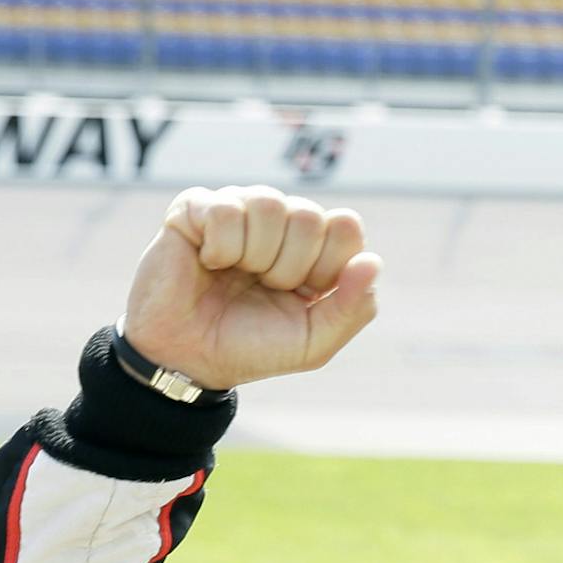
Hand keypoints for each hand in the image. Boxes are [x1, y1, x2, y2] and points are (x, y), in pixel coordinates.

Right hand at [122, 184, 381, 389]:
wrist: (190, 359)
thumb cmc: (253, 348)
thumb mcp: (315, 342)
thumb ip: (353, 308)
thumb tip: (373, 262)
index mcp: (315, 250)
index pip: (346, 226)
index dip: (328, 264)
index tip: (303, 293)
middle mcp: (280, 223)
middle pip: (309, 216)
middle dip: (289, 266)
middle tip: (265, 288)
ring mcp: (240, 210)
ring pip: (269, 203)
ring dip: (255, 255)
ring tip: (237, 275)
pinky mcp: (197, 208)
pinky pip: (226, 208)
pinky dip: (221, 247)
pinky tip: (209, 262)